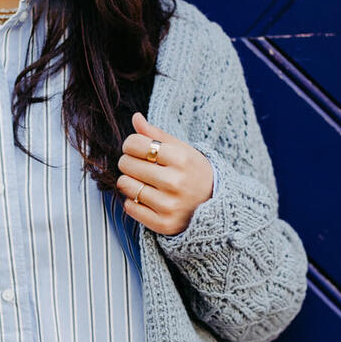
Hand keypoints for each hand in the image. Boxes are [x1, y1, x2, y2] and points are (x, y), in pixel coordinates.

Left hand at [116, 112, 213, 235]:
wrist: (216, 204)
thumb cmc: (194, 173)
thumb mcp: (182, 149)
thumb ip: (157, 135)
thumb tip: (136, 118)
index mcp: (181, 159)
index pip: (135, 144)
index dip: (130, 144)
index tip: (137, 149)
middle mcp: (175, 182)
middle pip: (127, 164)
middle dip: (128, 162)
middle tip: (139, 166)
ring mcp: (169, 205)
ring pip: (125, 185)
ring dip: (128, 181)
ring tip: (142, 181)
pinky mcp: (163, 223)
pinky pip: (129, 207)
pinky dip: (131, 201)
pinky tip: (145, 198)